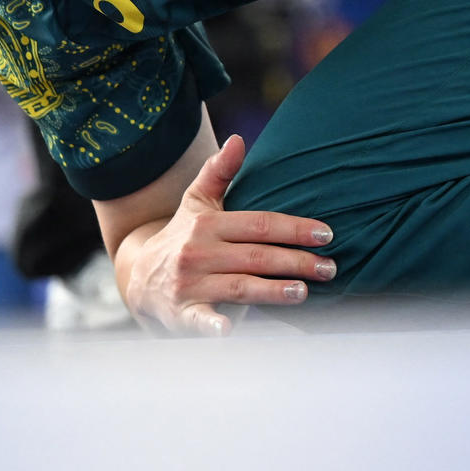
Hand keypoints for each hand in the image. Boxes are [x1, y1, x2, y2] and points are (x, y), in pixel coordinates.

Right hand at [114, 134, 333, 335]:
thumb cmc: (181, 237)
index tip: (326, 234)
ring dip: (272, 291)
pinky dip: (213, 326)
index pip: (259, 224)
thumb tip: (238, 139)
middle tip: (330, 268)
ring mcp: (189, 284)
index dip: (294, 229)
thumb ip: (219, 171)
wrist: (139, 279)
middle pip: (256, 257)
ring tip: (303, 292)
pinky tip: (230, 331)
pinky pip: (199, 320)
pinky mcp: (181, 314)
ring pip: (238, 286)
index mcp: (207, 224)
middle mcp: (197, 253)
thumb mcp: (196, 202)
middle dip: (296, 262)